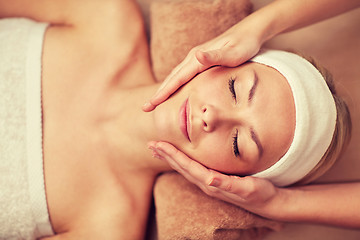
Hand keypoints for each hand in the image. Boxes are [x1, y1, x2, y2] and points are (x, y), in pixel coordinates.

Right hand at [142, 22, 261, 111]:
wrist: (250, 31)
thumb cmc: (245, 44)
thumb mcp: (234, 53)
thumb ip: (214, 56)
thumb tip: (196, 56)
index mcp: (197, 59)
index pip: (176, 79)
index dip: (163, 93)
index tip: (151, 104)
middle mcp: (193, 58)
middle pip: (171, 78)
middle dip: (158, 93)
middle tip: (145, 108)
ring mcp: (196, 59)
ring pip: (175, 77)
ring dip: (164, 89)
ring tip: (155, 101)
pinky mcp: (200, 61)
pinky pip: (182, 75)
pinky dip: (174, 84)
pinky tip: (173, 91)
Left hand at [149, 141, 281, 216]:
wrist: (267, 203)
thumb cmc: (259, 193)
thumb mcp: (247, 188)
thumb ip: (228, 184)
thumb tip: (211, 179)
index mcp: (212, 183)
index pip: (187, 166)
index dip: (173, 155)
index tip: (158, 145)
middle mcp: (207, 184)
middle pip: (181, 167)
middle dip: (166, 155)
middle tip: (151, 144)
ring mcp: (209, 184)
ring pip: (185, 169)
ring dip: (171, 159)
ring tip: (158, 150)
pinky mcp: (214, 182)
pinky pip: (193, 170)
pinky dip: (182, 162)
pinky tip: (178, 158)